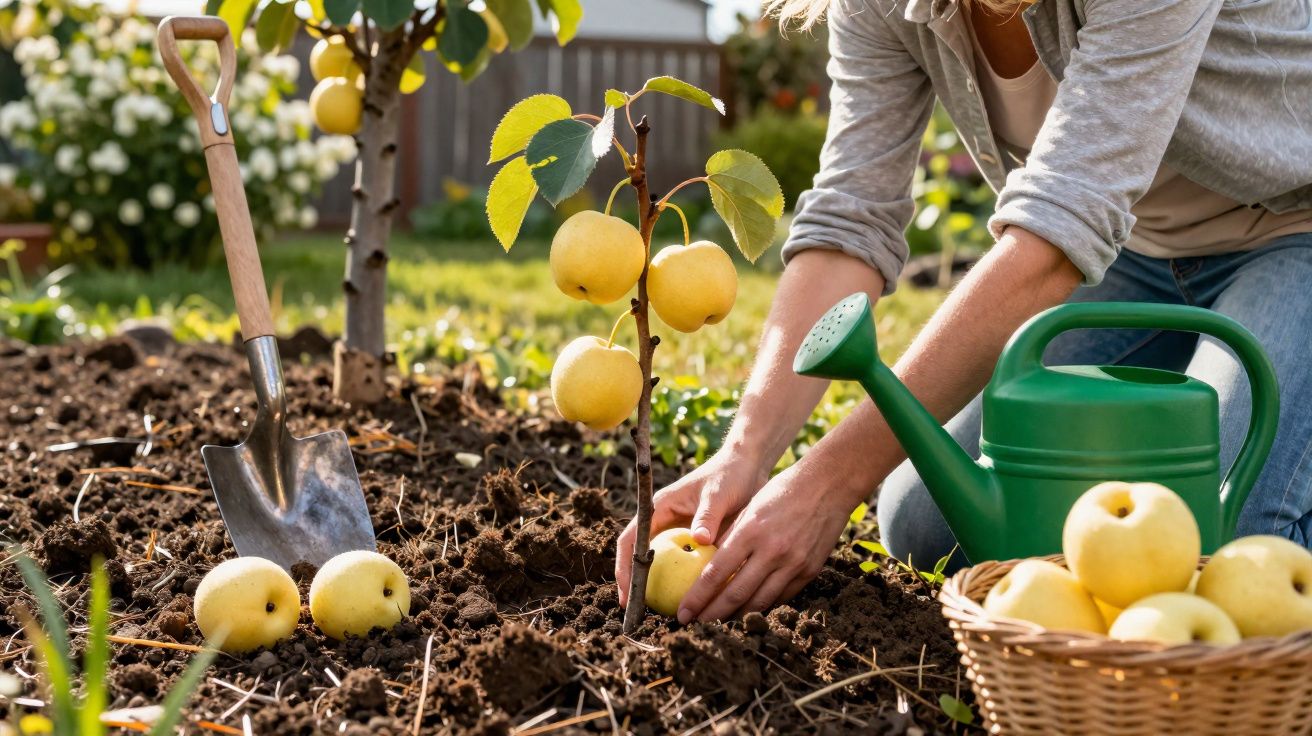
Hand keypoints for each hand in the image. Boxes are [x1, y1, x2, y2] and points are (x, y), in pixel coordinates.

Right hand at [615, 451, 767, 607]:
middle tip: (637, 615)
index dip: (623, 567)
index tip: (626, 594)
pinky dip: (683, 582)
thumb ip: (708, 515)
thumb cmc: (730, 476)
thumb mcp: (718, 494)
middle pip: (639, 556)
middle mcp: (663, 521)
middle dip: (635, 585)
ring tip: (659, 615)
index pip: (630, 540)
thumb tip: (700, 539)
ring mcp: (677, 531)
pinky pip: (683, 565)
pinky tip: (692, 603)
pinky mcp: (694, 540)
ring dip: (656, 587)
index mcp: (658, 507)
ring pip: (660, 564)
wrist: (747, 467)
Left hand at [674, 460, 855, 622]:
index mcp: (750, 532)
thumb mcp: (750, 508)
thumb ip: (731, 536)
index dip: (697, 597)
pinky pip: (782, 596)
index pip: (716, 573)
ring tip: (720, 624)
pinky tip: (750, 610)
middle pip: (736, 594)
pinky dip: (763, 605)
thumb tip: (708, 562)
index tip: (682, 612)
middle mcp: (772, 551)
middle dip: (712, 615)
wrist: (828, 486)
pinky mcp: (810, 570)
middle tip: (694, 626)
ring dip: (737, 617)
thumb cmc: (782, 490)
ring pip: (760, 602)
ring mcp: (794, 563)